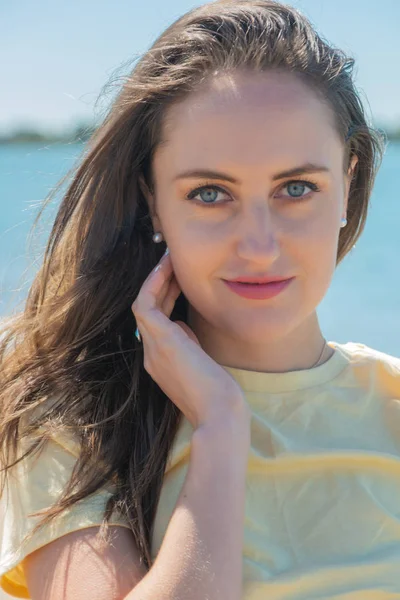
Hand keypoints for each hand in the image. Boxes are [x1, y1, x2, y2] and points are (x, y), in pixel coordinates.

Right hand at [131, 250, 249, 430]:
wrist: (219, 414)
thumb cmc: (218, 395)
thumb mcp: (200, 365)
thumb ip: (189, 345)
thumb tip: (183, 324)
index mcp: (160, 361)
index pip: (157, 322)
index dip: (166, 298)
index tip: (180, 281)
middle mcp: (150, 353)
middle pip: (148, 310)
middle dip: (160, 284)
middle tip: (173, 262)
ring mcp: (151, 348)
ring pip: (143, 303)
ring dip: (156, 279)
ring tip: (170, 259)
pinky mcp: (160, 340)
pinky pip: (146, 303)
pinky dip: (154, 284)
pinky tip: (168, 268)